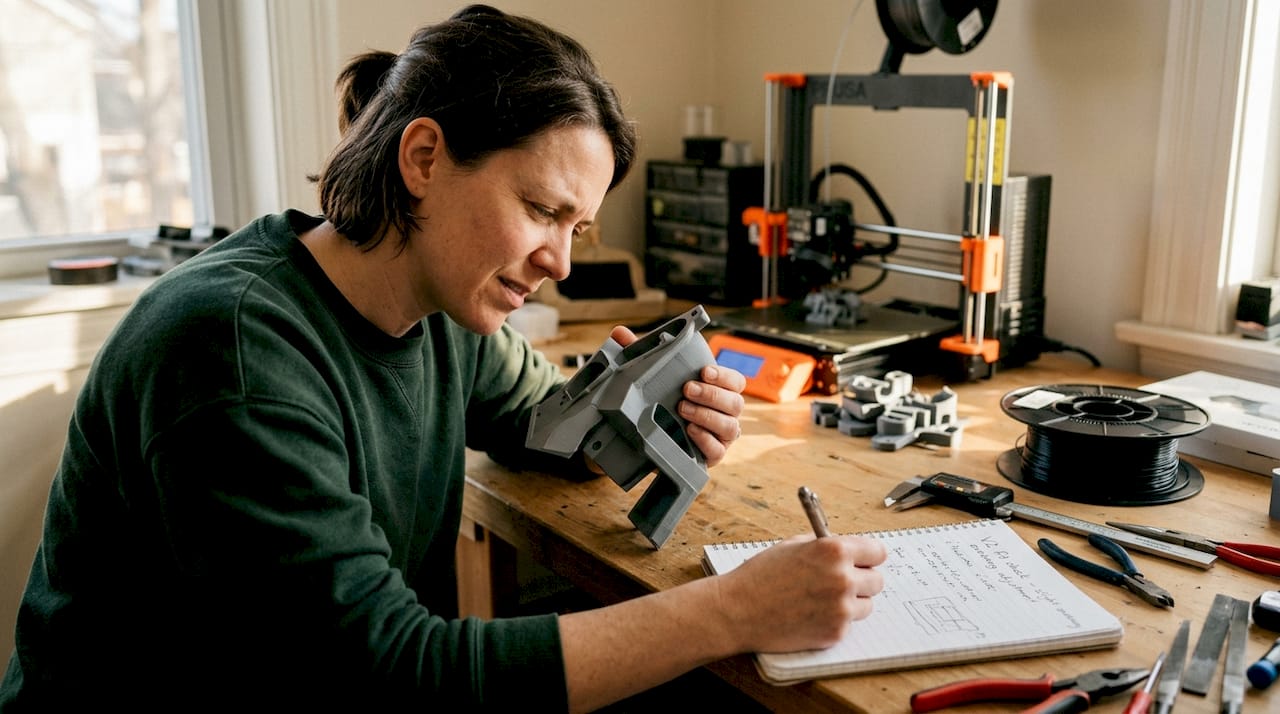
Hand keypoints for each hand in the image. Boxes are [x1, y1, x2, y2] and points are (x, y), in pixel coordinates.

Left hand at [608, 326, 745, 467]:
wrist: (646, 438)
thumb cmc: (659, 400)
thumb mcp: (648, 376)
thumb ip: (637, 353)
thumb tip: (620, 333)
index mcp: (719, 390)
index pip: (736, 381)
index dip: (724, 376)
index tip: (703, 371)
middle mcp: (726, 413)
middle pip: (735, 403)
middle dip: (712, 395)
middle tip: (686, 390)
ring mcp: (721, 436)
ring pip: (730, 427)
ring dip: (707, 416)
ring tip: (683, 409)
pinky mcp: (712, 456)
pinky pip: (718, 451)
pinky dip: (706, 440)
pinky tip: (690, 432)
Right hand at [716, 535, 887, 653]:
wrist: (738, 610)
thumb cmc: (761, 576)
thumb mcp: (793, 546)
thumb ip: (825, 547)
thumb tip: (848, 551)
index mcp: (834, 551)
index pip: (878, 552)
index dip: (869, 557)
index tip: (864, 561)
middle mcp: (843, 579)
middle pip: (877, 580)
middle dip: (861, 580)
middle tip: (840, 582)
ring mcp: (841, 609)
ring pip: (866, 605)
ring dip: (851, 603)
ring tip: (821, 600)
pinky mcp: (835, 633)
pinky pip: (848, 625)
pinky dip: (834, 621)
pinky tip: (811, 615)